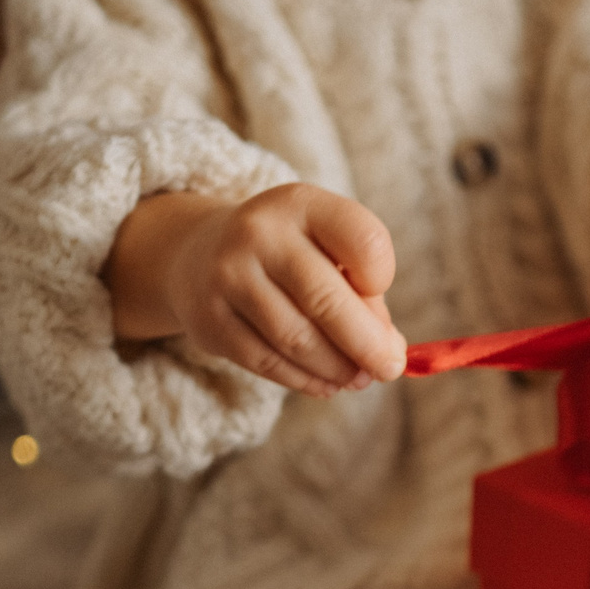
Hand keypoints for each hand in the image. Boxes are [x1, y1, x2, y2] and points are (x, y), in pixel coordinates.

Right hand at [104, 184, 405, 396]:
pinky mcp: (209, 319)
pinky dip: (306, 380)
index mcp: (302, 204)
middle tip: (389, 368)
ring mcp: (228, 275)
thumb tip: (387, 352)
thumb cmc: (289, 256)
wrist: (200, 253)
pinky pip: (268, 363)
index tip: (378, 292)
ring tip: (359, 378)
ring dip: (338, 369)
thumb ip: (364, 293)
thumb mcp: (327, 249)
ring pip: (297, 340)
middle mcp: (259, 233)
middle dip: (368, 346)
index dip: (382, 276)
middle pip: (326, 300)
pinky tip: (327, 384)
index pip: (364, 241)